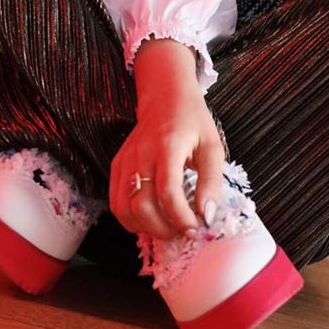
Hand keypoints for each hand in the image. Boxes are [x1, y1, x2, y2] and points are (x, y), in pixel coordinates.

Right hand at [110, 40, 224, 240]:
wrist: (165, 96)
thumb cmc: (192, 121)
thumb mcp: (212, 147)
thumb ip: (211, 182)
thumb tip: (207, 217)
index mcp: (168, 146)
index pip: (168, 192)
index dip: (181, 218)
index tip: (195, 228)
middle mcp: (141, 154)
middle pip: (141, 206)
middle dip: (163, 229)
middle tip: (182, 232)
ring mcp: (125, 160)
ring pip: (123, 209)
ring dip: (145, 228)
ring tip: (167, 227)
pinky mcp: (117, 165)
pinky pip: (115, 202)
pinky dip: (130, 219)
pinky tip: (150, 218)